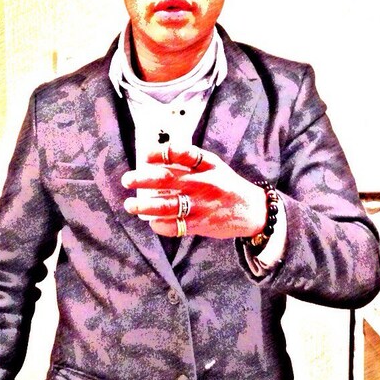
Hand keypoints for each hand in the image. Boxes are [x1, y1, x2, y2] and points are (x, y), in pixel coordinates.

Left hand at [121, 143, 266, 238]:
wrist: (252, 210)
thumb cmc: (227, 185)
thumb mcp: (214, 166)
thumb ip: (191, 160)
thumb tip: (159, 158)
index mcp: (206, 165)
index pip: (181, 154)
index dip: (160, 154)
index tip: (145, 156)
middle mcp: (202, 183)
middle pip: (168, 179)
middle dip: (143, 179)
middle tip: (127, 180)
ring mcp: (201, 205)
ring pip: (167, 206)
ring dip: (145, 206)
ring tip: (130, 206)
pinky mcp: (200, 224)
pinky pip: (176, 226)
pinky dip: (161, 225)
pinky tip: (153, 222)